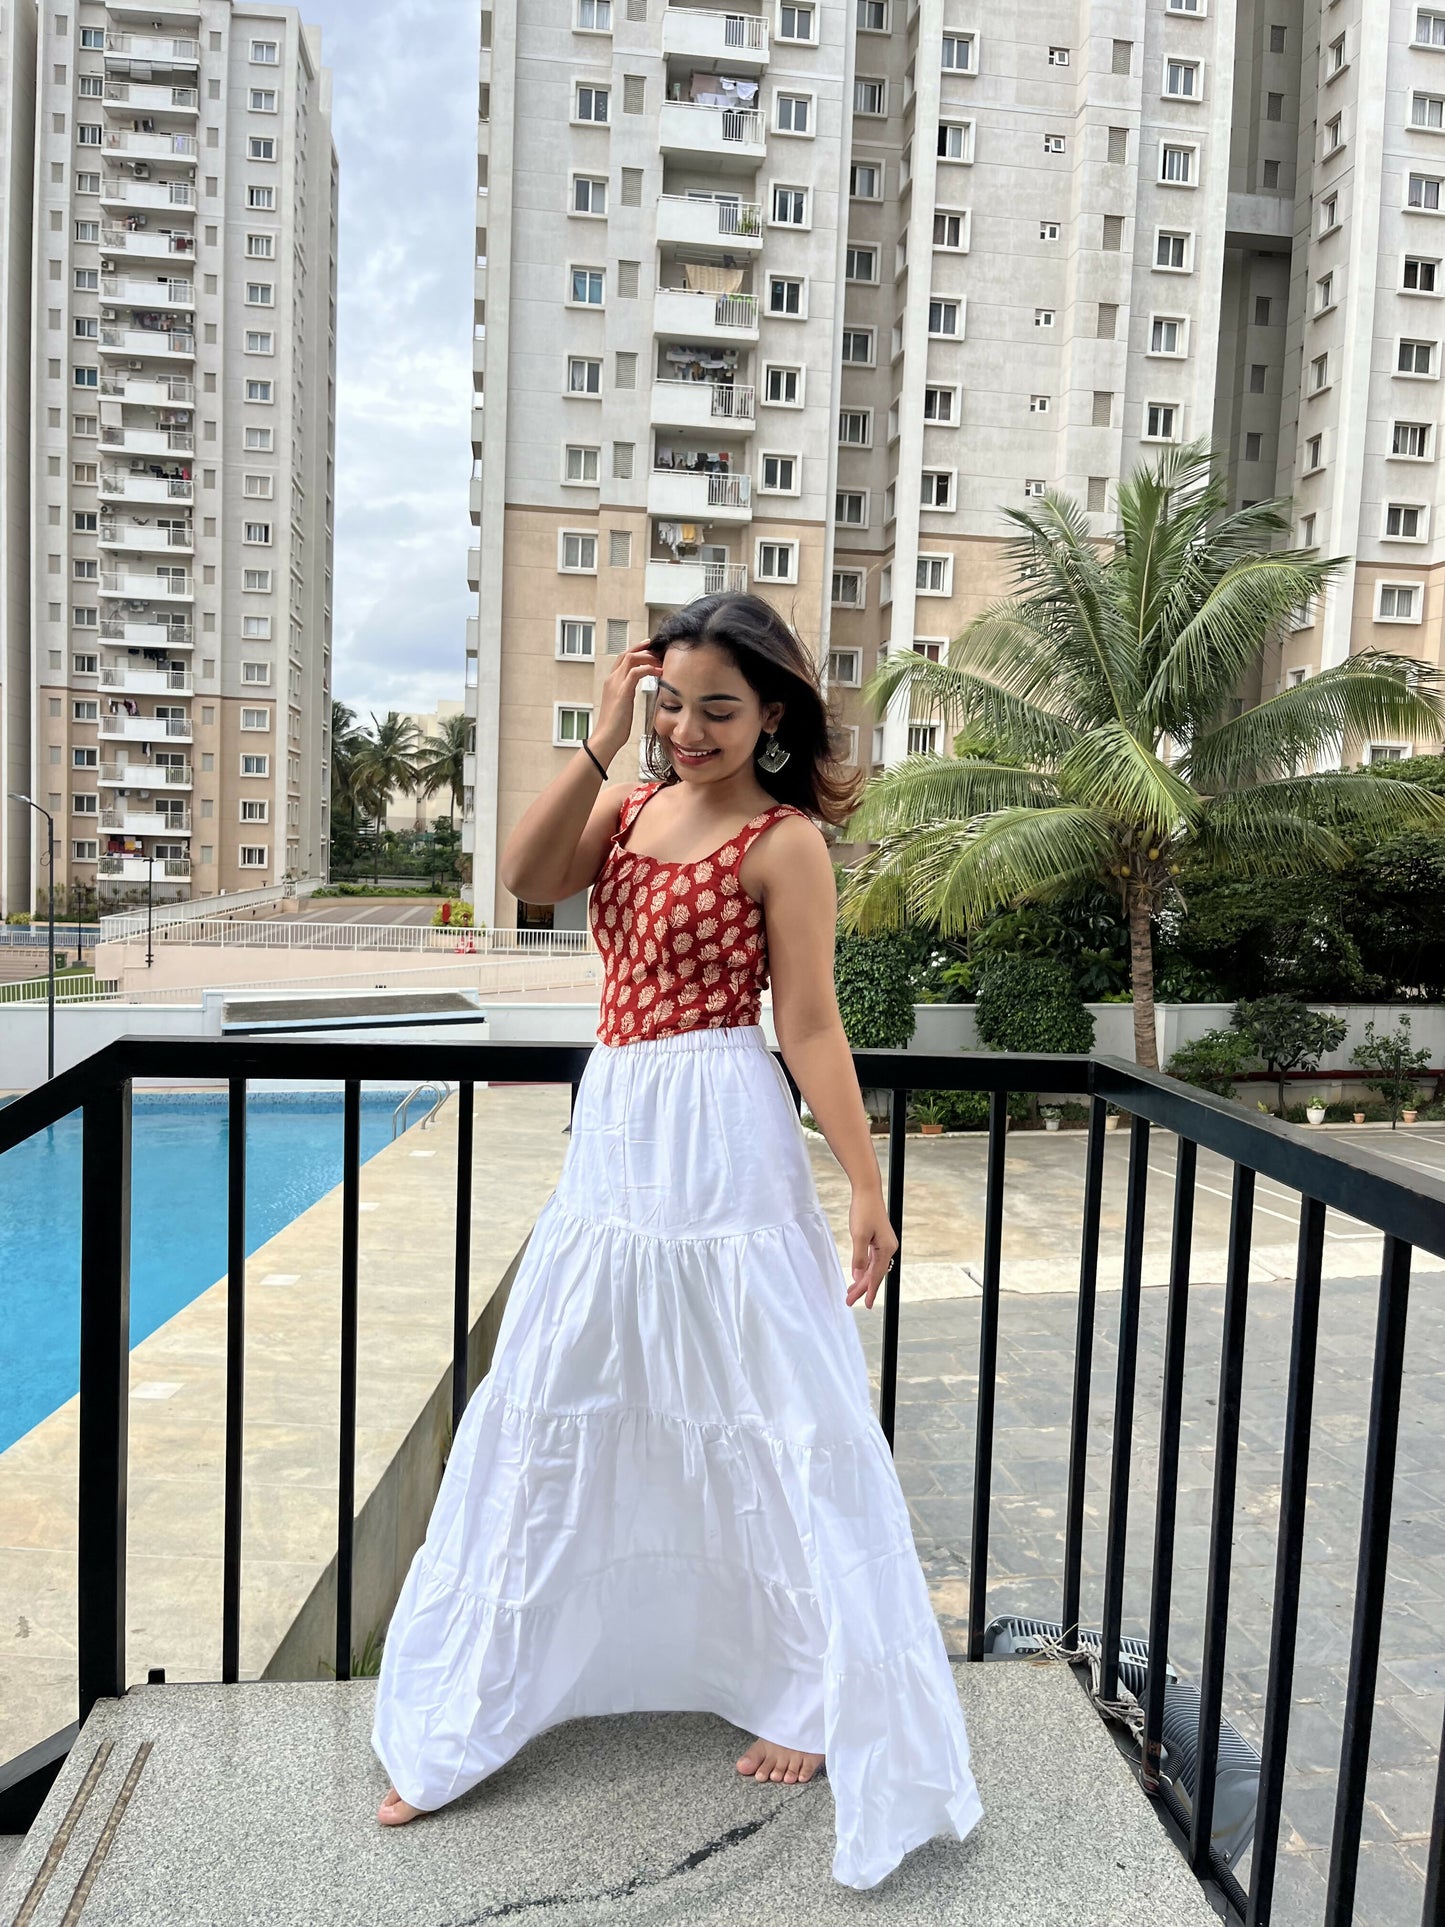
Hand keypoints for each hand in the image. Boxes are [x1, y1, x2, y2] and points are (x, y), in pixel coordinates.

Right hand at [590, 640, 664, 763]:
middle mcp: (612, 680)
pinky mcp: (622, 692)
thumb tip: (634, 693)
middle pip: (627, 653)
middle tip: (659, 651)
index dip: (637, 651)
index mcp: (611, 682)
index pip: (623, 658)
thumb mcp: (621, 705)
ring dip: (648, 657)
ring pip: (631, 658)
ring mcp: (616, 684)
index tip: (650, 649)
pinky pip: (636, 671)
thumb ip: (626, 694)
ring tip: (661, 662)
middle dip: (644, 649)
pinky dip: (649, 668)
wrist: (606, 738)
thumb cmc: (615, 727)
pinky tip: (659, 673)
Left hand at [845, 1191, 897, 1310]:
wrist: (867, 1191)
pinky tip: (857, 1276)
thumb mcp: (858, 1235)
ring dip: (862, 1280)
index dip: (870, 1291)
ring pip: (873, 1268)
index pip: (877, 1275)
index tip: (867, 1305)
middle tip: (849, 1300)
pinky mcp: (879, 1240)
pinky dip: (864, 1269)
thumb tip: (858, 1276)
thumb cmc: (864, 1211)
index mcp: (887, 1248)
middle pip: (875, 1273)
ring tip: (851, 1292)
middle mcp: (889, 1248)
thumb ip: (859, 1257)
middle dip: (862, 1288)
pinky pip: (872, 1260)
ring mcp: (884, 1244)